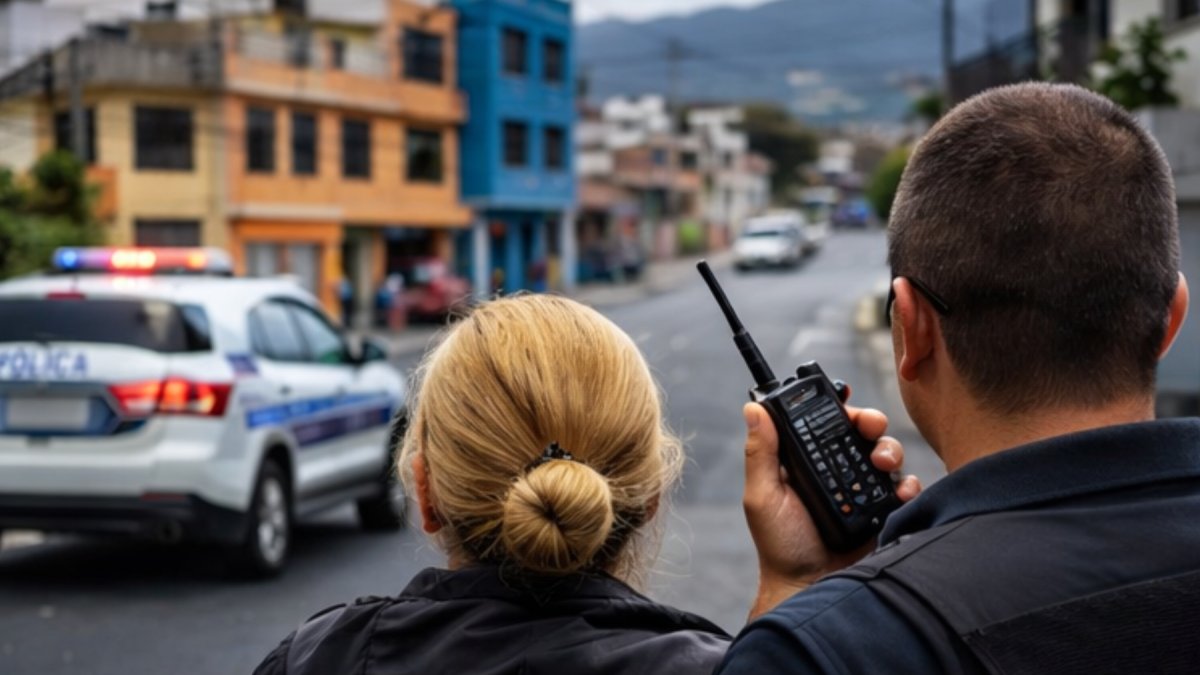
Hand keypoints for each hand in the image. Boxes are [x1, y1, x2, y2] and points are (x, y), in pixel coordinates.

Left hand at [742, 397, 920, 620]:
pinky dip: (907, 484)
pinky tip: (900, 491)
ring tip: (882, 462)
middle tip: (870, 426)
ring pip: (885, 454)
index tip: (844, 395)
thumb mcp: (764, 495)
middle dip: (870, 421)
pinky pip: (903, 488)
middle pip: (860, 431)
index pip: (824, 422)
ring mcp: (862, 489)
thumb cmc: (780, 544)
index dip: (836, 406)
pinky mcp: (883, 510)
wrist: (809, 587)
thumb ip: (761, 453)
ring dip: (889, 449)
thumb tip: (754, 410)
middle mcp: (836, 469)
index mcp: (806, 460)